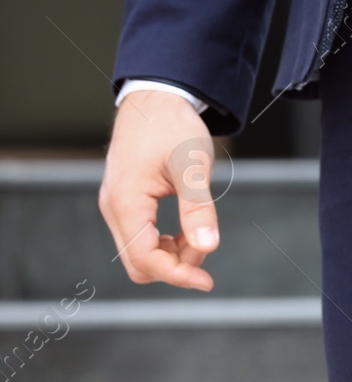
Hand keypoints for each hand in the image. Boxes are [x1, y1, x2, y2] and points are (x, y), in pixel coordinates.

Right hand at [99, 90, 219, 290]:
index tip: (207, 281)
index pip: (145, 259)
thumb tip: (207, 248)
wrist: (155, 99)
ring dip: (172, 255)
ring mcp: (117, 206)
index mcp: (126, 202)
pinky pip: (141, 238)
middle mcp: (114, 208)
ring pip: (140, 254)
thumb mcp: (192, 166)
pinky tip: (188, 229)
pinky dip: (167, 243)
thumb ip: (198, 209)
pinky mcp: (126, 203)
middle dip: (174, 266)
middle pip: (138, 264)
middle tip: (205, 245)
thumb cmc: (172, 126)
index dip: (177, 275)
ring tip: (199, 230)